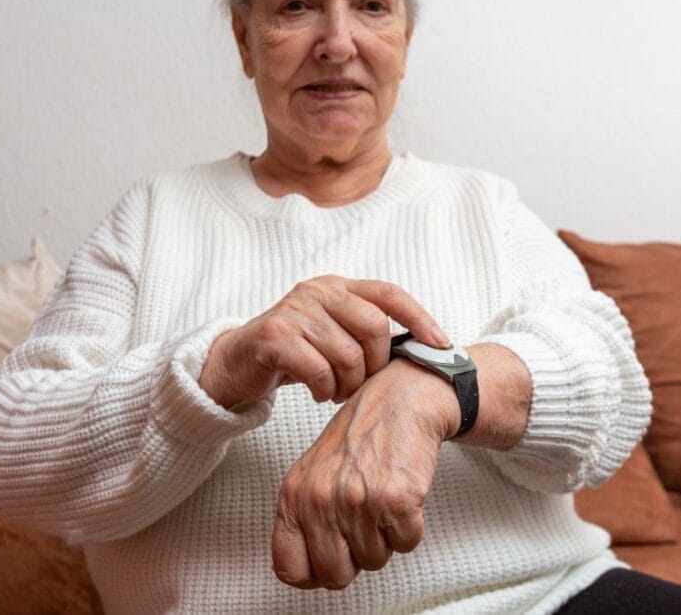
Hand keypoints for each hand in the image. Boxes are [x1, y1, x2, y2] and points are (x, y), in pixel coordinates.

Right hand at [199, 276, 448, 407]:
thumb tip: (421, 349)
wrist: (238, 363)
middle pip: (374, 328)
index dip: (420, 318)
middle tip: (361, 386)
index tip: (442, 345)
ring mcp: (294, 311)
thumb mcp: (333, 334)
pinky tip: (318, 393)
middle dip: (375, 366)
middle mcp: (318, 291)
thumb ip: (366, 333)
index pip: (389, 294)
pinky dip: (323, 389)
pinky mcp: (274, 335)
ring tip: (336, 392)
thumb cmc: (295, 352)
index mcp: (338, 286)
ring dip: (347, 385)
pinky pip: (318, 370)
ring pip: (347, 355)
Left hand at [271, 359, 453, 589]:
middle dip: (353, 559)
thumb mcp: (313, 474)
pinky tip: (402, 494)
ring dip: (384, 537)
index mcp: (294, 496)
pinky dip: (410, 526)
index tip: (328, 560)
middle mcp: (320, 500)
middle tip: (362, 525)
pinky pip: (406, 544)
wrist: (399, 400)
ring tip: (381, 498)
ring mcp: (357, 502)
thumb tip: (307, 571)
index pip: (289, 568)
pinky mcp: (396, 501)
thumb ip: (303, 519)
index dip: (313, 572)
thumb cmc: (358, 438)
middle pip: (334, 577)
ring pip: (374, 562)